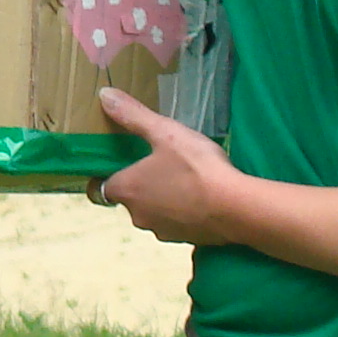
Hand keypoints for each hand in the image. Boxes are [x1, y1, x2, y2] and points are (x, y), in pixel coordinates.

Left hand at [92, 87, 245, 246]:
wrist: (235, 209)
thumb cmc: (195, 168)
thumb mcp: (165, 133)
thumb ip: (133, 116)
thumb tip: (104, 96)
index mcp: (126, 190)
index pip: (101, 187)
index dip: (108, 175)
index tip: (122, 163)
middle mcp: (138, 216)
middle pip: (130, 199)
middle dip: (141, 184)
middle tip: (160, 163)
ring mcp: (162, 231)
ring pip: (154, 212)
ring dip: (162, 199)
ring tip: (184, 177)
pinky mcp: (186, 241)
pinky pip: (177, 223)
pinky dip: (183, 212)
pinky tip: (201, 196)